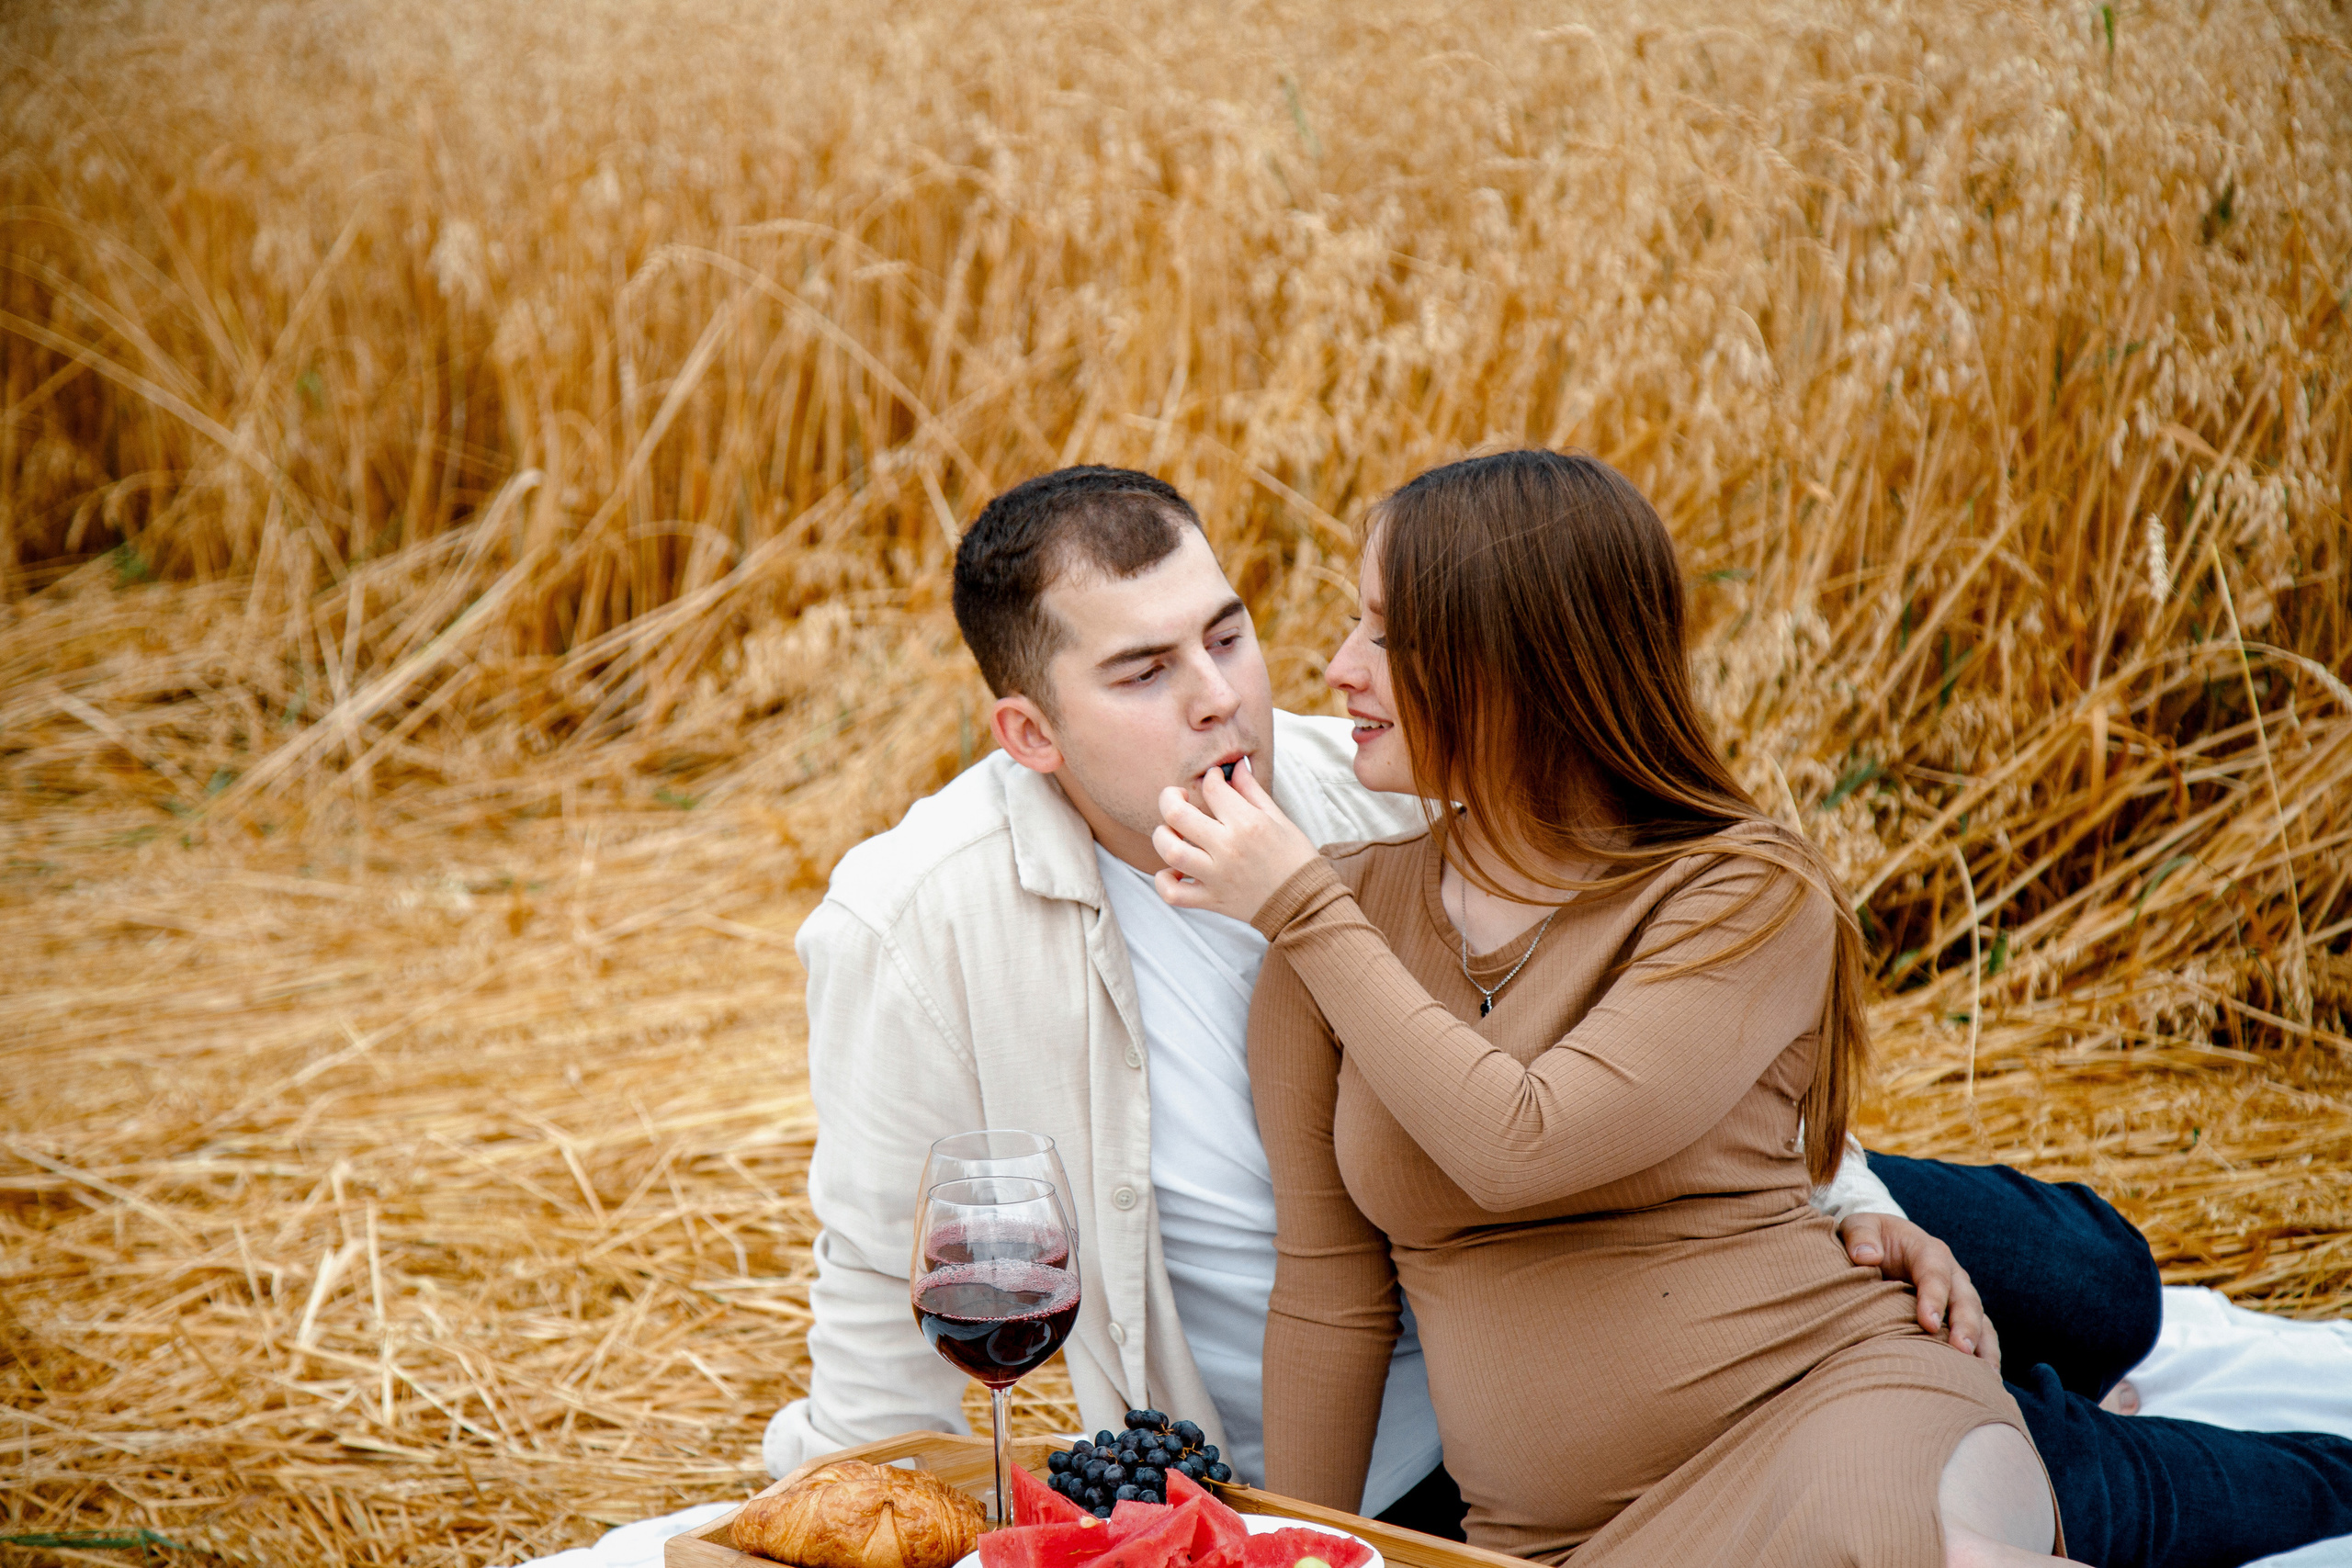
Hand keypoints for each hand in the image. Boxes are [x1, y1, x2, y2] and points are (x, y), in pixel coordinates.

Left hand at [1153, 758, 1321, 922]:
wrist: (1305, 903)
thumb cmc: (1295, 858)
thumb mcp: (1279, 818)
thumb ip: (1252, 791)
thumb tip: (1236, 766)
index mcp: (1248, 823)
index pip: (1212, 788)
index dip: (1212, 777)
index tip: (1216, 780)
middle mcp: (1228, 848)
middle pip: (1177, 814)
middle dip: (1170, 797)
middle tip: (1177, 798)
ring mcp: (1216, 876)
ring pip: (1170, 851)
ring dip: (1163, 836)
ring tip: (1172, 832)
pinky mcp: (1211, 900)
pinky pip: (1173, 893)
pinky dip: (1164, 881)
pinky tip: (1173, 869)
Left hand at [1841, 1211, 2000, 1368]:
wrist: (1882, 1243)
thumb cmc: (1867, 1238)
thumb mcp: (1858, 1225)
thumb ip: (1860, 1235)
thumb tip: (1867, 1256)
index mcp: (1927, 1250)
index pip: (1934, 1272)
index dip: (1934, 1297)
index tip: (1927, 1323)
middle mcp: (1951, 1273)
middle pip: (1965, 1299)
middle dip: (1965, 1325)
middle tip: (1960, 1351)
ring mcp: (1959, 1295)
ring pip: (1980, 1319)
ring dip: (1983, 1346)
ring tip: (1984, 1375)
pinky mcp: (1961, 1315)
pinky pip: (1982, 1335)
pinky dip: (1987, 1355)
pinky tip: (1988, 1382)